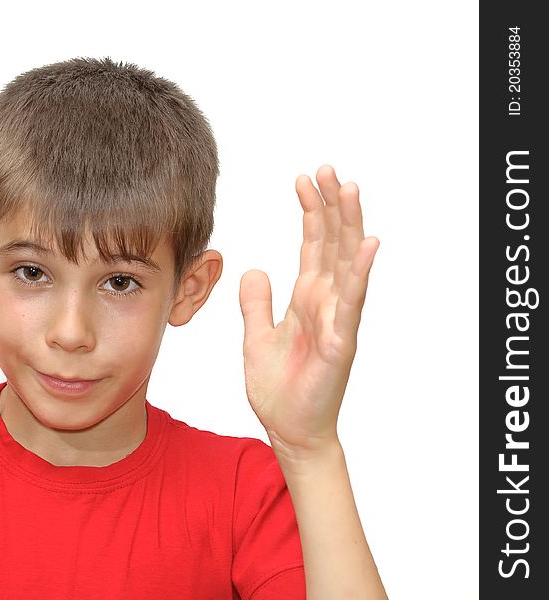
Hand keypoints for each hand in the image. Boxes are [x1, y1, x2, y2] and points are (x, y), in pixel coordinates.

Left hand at [238, 165, 377, 460]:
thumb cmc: (279, 388)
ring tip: (350, 189)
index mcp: (307, 299)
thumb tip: (253, 270)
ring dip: (350, 226)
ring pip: (347, 264)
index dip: (310, 212)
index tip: (304, 179)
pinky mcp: (340, 343)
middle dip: (330, 206)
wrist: (289, 430)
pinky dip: (359, 275)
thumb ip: (256, 303)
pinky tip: (367, 246)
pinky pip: (351, 304)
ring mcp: (337, 320)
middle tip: (327, 169)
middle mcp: (326, 303)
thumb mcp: (256, 337)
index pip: (313, 245)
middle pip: (333, 244)